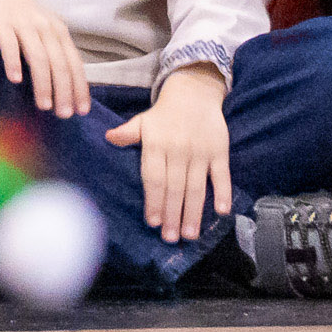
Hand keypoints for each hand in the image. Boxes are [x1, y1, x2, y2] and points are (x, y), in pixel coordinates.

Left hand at [104, 65, 233, 243]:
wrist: (194, 93)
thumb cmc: (164, 114)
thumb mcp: (142, 121)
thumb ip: (128, 133)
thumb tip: (108, 138)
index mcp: (156, 144)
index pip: (154, 177)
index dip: (154, 200)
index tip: (153, 222)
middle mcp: (178, 150)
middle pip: (175, 187)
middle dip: (172, 214)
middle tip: (170, 238)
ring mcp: (200, 152)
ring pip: (197, 186)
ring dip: (194, 212)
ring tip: (189, 234)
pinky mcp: (219, 152)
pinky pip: (222, 175)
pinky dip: (223, 192)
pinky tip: (222, 211)